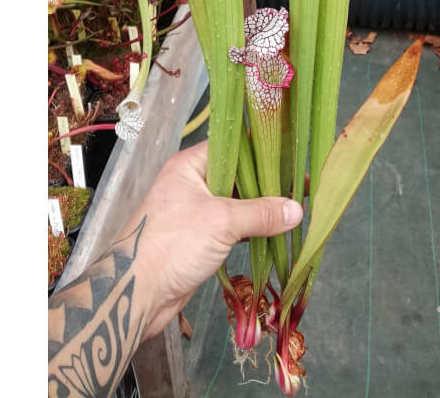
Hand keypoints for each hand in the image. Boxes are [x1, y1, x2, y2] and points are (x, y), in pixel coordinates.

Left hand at [124, 140, 303, 338]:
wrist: (137, 293)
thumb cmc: (173, 244)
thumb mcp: (221, 221)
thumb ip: (261, 213)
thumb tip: (297, 209)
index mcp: (191, 165)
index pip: (233, 146)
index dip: (262, 148)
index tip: (293, 152)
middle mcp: (193, 182)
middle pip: (238, 175)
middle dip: (269, 181)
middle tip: (303, 181)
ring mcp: (196, 211)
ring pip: (237, 202)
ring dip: (263, 206)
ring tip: (297, 204)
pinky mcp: (201, 237)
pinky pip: (233, 225)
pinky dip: (254, 228)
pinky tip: (278, 230)